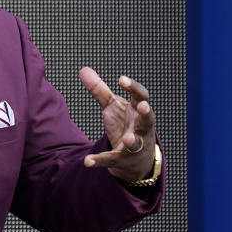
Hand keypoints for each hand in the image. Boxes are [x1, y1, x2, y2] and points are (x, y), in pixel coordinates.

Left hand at [78, 67, 155, 181]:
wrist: (135, 158)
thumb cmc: (126, 125)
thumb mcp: (113, 107)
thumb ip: (99, 90)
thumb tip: (83, 69)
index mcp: (138, 111)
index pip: (141, 96)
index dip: (133, 88)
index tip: (121, 79)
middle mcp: (141, 128)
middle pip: (148, 119)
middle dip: (146, 113)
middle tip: (143, 106)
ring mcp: (135, 146)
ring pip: (137, 143)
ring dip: (133, 141)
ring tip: (127, 139)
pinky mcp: (123, 160)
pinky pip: (112, 160)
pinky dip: (100, 161)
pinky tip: (88, 161)